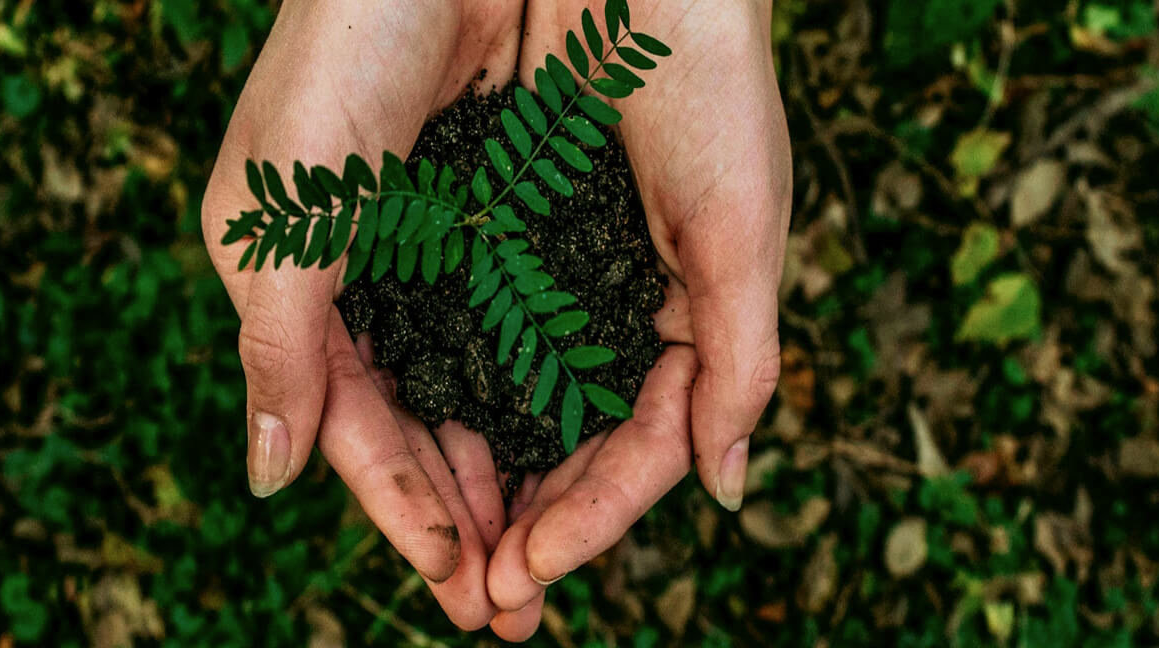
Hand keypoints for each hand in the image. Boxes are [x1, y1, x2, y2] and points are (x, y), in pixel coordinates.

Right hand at [199, 0, 526, 628]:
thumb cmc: (340, 52)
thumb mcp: (280, 208)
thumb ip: (279, 344)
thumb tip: (269, 480)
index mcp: (318, 285)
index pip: (361, 428)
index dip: (403, 512)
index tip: (454, 590)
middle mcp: (400, 280)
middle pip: (436, 428)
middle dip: (470, 522)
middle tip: (510, 610)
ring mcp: (477, 251)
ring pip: (503, 394)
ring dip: (527, 481)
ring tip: (551, 561)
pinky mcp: (549, 214)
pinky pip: (564, 330)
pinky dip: (581, 397)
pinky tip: (601, 455)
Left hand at [484, 0, 789, 637]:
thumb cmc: (711, 88)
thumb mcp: (738, 229)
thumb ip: (739, 363)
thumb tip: (725, 494)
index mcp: (696, 316)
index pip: (644, 447)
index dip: (592, 518)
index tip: (529, 575)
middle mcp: (626, 304)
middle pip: (575, 441)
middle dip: (533, 522)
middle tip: (483, 603)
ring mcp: (566, 271)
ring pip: (523, 402)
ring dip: (487, 476)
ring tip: (445, 550)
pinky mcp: (509, 229)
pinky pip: (477, 332)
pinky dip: (454, 391)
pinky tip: (420, 439)